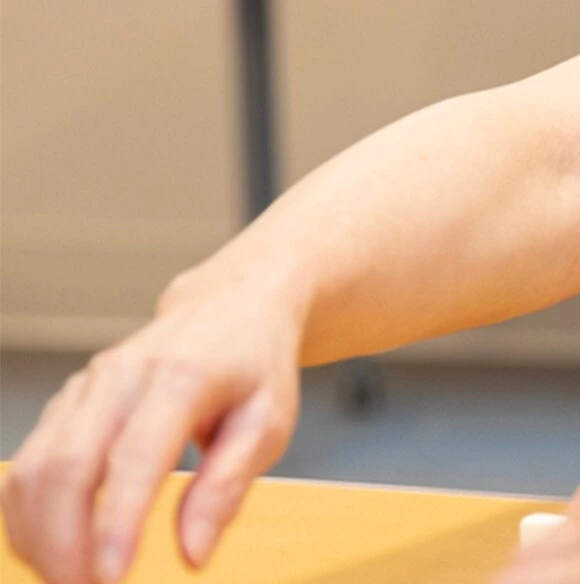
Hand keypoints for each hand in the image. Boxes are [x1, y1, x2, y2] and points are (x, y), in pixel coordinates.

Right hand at [1, 278, 303, 583]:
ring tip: (71, 581)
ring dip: (40, 536)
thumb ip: (227, 487)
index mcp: (181, 377)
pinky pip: (29, 464)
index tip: (110, 578)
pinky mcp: (68, 402)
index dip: (117, 522)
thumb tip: (192, 554)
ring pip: (35, 467)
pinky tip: (51, 551)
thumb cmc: (254, 366)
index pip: (136, 456)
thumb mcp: (269, 423)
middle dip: (65, 542)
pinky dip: (28, 516)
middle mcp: (122, 376)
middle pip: (67, 465)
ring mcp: (86, 387)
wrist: (232, 306)